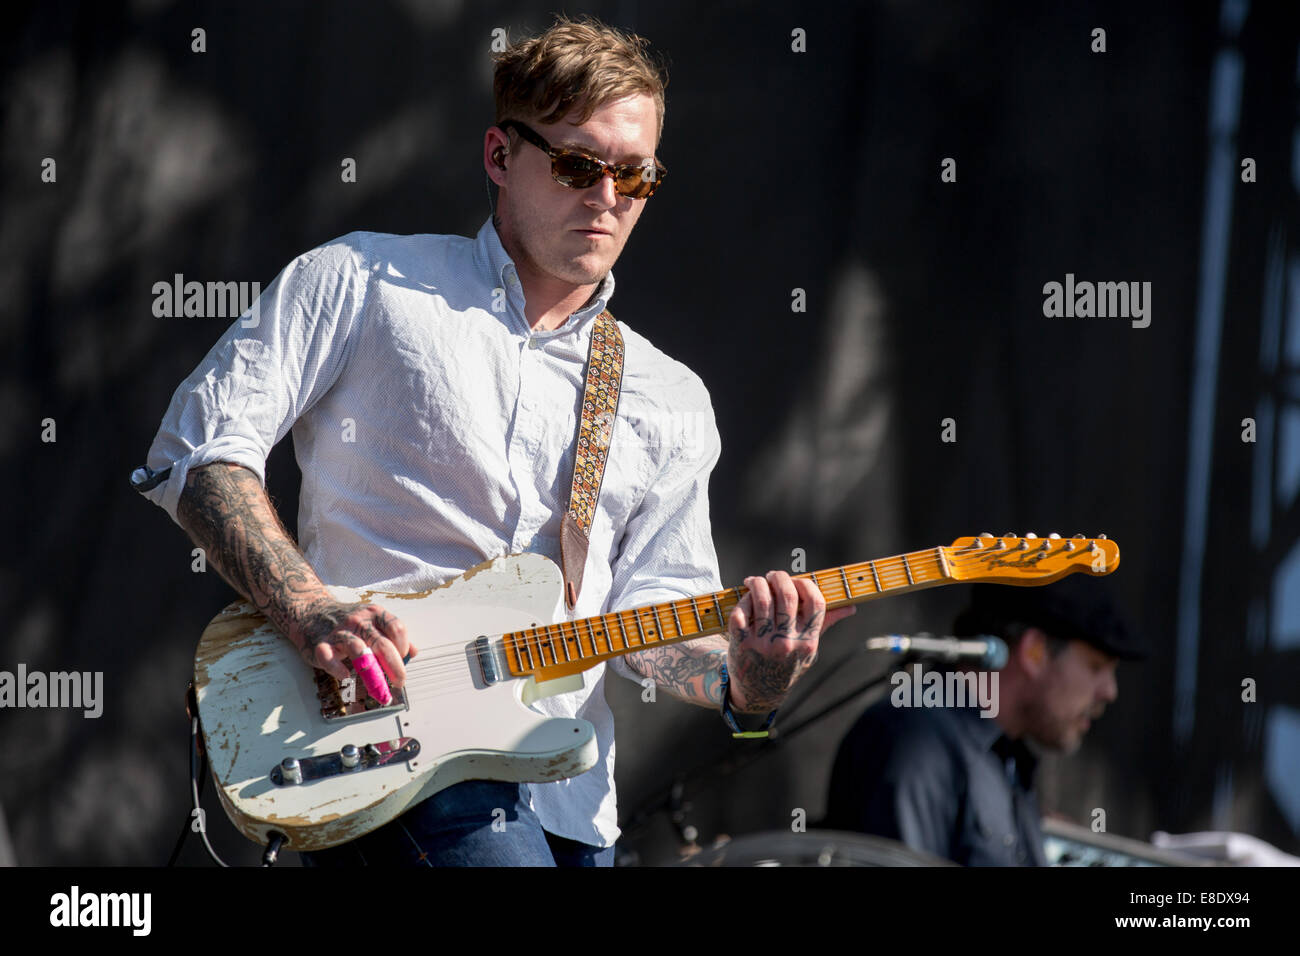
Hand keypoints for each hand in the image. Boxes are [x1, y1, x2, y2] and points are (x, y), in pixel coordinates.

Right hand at [287, 597, 416, 691]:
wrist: (312, 612)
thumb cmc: (347, 622)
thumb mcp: (373, 621)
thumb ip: (393, 635)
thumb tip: (414, 652)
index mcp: (374, 614)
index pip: (396, 628)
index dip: (404, 646)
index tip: (404, 660)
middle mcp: (358, 621)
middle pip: (382, 644)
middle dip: (394, 666)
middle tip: (400, 682)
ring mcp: (339, 632)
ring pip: (358, 649)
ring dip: (371, 671)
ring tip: (378, 687)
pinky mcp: (321, 645)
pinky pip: (329, 657)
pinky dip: (337, 668)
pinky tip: (345, 676)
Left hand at [725, 570, 855, 711]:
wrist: (759, 693)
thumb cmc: (786, 666)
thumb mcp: (808, 651)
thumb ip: (825, 624)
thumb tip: (851, 607)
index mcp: (807, 642)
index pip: (816, 602)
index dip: (807, 584)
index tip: (797, 581)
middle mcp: (787, 643)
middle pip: (787, 595)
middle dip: (780, 578)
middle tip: (773, 575)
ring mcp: (763, 643)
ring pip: (762, 599)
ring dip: (758, 584)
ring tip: (755, 581)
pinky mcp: (741, 644)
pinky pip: (740, 612)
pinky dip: (742, 600)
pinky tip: (745, 599)